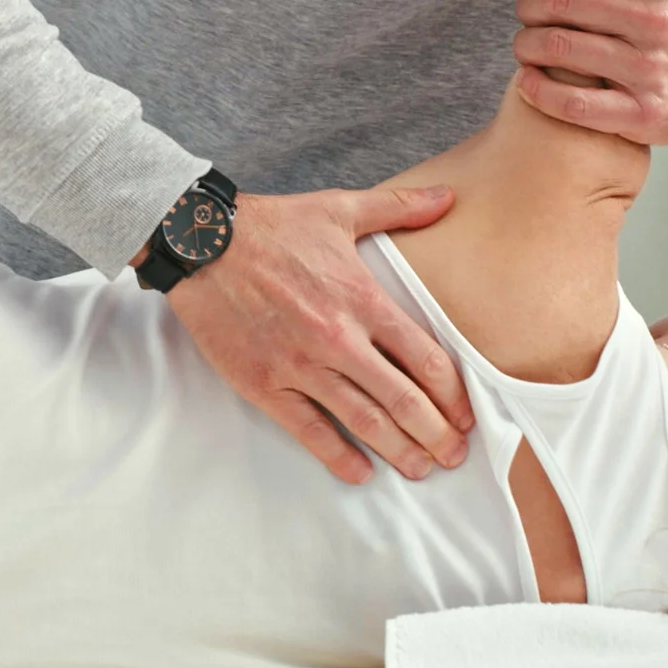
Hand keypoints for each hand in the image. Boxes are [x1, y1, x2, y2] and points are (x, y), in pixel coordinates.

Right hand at [159, 185, 473, 483]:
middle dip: (436, 434)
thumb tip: (448, 196)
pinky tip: (361, 472)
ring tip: (421, 470)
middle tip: (454, 456)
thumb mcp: (340, 209)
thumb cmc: (272, 225)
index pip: (425, 358)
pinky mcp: (265, 385)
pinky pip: (309, 431)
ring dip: (398, 451)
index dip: (453, 394)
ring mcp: (300, 366)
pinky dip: (338, 457)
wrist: (201, 243)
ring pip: (363, 421)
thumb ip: (399, 208)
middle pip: (402, 399)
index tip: (466, 414)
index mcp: (362, 299)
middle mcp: (338, 338)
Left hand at [512, 0, 667, 142]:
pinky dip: (538, 90)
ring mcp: (650, 71)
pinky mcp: (644, 115)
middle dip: (528, 5)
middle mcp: (658, 22)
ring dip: (526, 43)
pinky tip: (527, 80)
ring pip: (560, 48)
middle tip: (525, 11)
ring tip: (525, 43)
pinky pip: (575, 105)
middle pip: (560, 2)